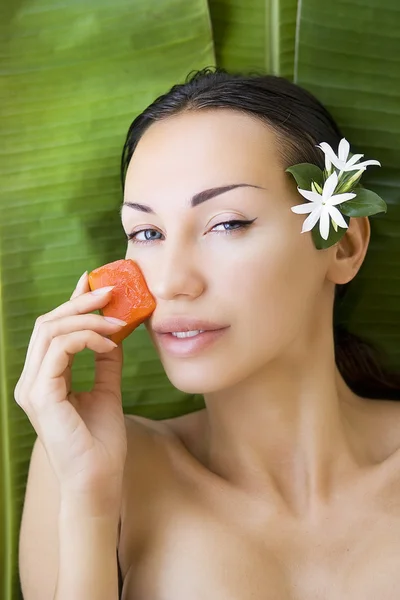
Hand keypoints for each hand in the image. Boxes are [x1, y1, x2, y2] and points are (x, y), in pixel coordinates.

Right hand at [14, 272, 127, 513]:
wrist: (100, 480)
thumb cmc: (102, 441)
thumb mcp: (107, 390)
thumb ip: (106, 362)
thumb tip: (115, 333)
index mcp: (44, 379)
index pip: (53, 331)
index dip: (72, 303)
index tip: (94, 282)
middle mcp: (32, 380)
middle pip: (49, 324)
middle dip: (81, 302)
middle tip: (112, 292)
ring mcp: (33, 387)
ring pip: (52, 331)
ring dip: (88, 319)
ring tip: (118, 322)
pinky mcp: (42, 395)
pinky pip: (61, 349)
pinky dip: (87, 338)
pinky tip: (110, 344)